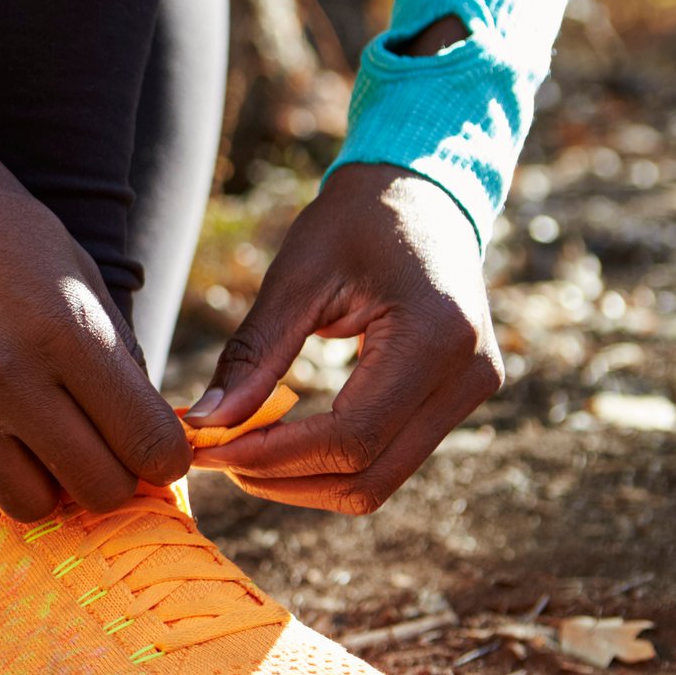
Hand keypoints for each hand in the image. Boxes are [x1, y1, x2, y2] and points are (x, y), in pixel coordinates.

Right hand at [0, 84, 189, 520]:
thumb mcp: (78, 274)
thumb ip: (115, 359)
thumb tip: (150, 442)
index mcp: (68, 333)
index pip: (148, 444)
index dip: (165, 459)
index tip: (156, 450)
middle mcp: (9, 376)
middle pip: (96, 489)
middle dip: (115, 481)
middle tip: (107, 455)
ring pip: (28, 503)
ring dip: (49, 483)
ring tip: (46, 446)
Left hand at [185, 163, 501, 512]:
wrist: (422, 193)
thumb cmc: (355, 222)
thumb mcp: (296, 276)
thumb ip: (254, 353)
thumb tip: (206, 423)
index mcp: (435, 338)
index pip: (352, 438)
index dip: (273, 456)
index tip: (208, 449)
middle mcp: (467, 376)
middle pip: (368, 477)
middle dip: (283, 480)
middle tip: (214, 456)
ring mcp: (469, 393)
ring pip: (378, 481)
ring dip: (302, 480)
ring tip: (238, 448)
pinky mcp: (455, 399)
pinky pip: (387, 457)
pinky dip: (327, 462)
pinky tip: (276, 439)